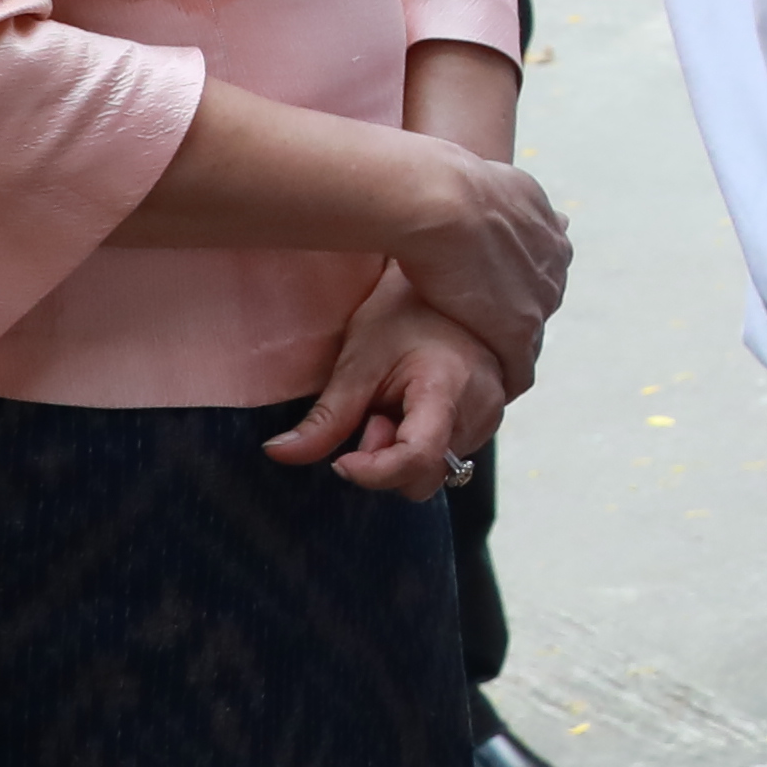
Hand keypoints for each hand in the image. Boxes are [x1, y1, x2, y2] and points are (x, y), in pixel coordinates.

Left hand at [267, 272, 526, 496]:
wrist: (452, 288)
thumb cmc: (403, 316)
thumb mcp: (358, 362)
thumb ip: (324, 418)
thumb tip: (276, 454)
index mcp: (448, 388)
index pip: (416, 458)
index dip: (372, 471)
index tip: (340, 462)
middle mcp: (480, 411)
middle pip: (422, 478)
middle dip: (384, 461)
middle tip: (371, 415)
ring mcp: (490, 419)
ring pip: (431, 472)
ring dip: (399, 453)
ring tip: (394, 406)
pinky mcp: (488, 423)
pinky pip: (444, 459)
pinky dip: (417, 446)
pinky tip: (412, 410)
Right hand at [380, 144, 569, 386]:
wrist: (440, 201)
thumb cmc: (438, 185)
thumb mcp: (477, 179)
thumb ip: (485, 191)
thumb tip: (464, 183)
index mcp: (546, 226)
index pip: (539, 266)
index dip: (509, 283)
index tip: (486, 296)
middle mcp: (553, 261)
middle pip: (541, 300)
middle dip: (514, 315)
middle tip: (482, 334)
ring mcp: (540, 299)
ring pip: (532, 335)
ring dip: (509, 351)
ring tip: (486, 371)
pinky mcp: (519, 331)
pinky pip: (519, 368)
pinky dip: (504, 380)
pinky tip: (485, 393)